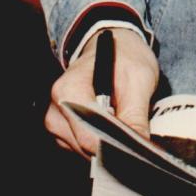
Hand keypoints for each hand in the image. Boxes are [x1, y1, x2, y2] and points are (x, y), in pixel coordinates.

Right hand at [45, 28, 159, 156]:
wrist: (114, 44)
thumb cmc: (125, 56)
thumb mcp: (139, 78)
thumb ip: (136, 115)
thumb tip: (140, 149)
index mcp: (68, 90)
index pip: (88, 135)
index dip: (113, 147)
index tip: (135, 151)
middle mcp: (55, 108)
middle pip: (85, 146)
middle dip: (113, 147)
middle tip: (137, 138)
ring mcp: (56, 122)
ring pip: (85, 152)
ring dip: (107, 145)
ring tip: (124, 123)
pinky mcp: (62, 131)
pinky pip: (83, 149)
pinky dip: (101, 143)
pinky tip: (114, 126)